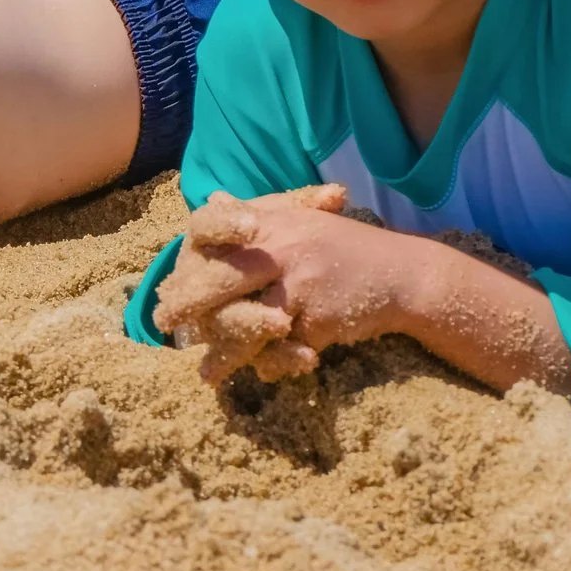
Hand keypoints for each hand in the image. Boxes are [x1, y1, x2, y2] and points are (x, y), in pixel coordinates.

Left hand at [157, 186, 421, 384]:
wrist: (405, 275)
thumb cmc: (347, 248)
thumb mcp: (303, 220)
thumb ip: (257, 214)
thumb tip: (215, 198)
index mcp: (274, 223)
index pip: (216, 231)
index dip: (190, 254)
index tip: (167, 279)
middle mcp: (283, 250)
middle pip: (221, 280)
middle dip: (190, 305)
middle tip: (165, 323)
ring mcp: (301, 286)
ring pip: (248, 324)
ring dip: (226, 353)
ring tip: (206, 372)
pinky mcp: (320, 320)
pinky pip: (283, 349)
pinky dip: (273, 364)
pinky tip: (261, 372)